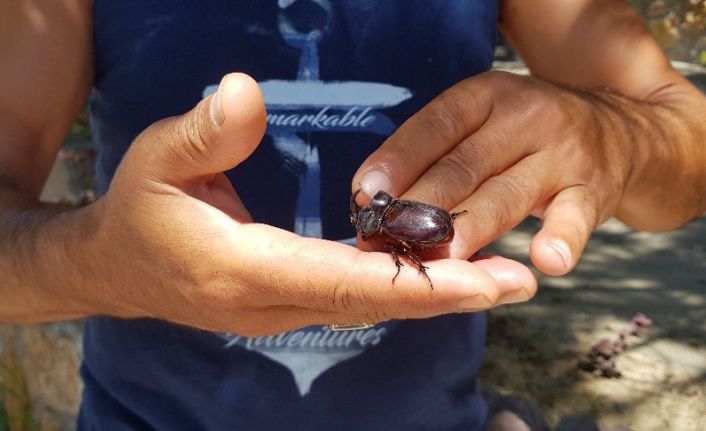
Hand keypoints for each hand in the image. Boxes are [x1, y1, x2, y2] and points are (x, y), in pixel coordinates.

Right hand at [77, 73, 535, 335]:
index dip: (416, 280)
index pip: (346, 280)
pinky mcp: (291, 302)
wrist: (116, 268)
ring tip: (504, 277)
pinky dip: (408, 288)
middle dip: (452, 294)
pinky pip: (359, 298)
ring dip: (439, 293)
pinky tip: (445, 272)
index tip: (482, 278)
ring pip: (375, 306)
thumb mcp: (156, 158)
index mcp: (247, 269)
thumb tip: (246, 92)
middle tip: (523, 280)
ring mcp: (284, 309)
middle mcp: (275, 302)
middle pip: (377, 303)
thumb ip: (205, 132)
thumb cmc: (138, 210)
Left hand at [353, 71, 640, 275]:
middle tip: (388, 241)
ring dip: (469, 230)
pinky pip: (575, 216)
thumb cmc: (523, 135)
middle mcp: (524, 118)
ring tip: (438, 260)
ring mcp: (562, 153)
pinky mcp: (594, 189)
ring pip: (505, 195)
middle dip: (420, 208)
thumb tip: (373, 197)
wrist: (617, 131)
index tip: (364, 194)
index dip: (397, 161)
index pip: (434, 127)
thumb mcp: (482, 123)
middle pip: (464, 166)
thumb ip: (435, 155)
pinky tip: (547, 261)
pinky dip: (562, 238)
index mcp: (485, 97)